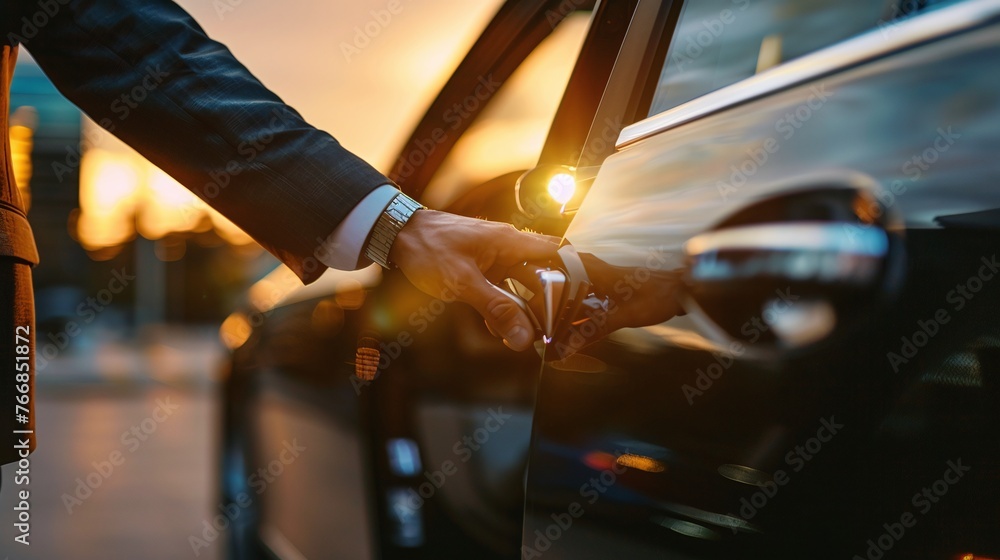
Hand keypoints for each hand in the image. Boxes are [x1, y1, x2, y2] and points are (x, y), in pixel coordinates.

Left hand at [389, 210, 559, 350]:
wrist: (396, 232)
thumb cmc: (428, 247)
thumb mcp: (463, 283)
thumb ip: (496, 310)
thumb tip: (523, 338)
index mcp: (511, 242)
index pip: (558, 253)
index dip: (576, 274)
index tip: (585, 300)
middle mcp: (508, 246)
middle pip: (542, 274)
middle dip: (548, 302)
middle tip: (551, 330)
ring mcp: (494, 256)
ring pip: (521, 285)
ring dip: (523, 309)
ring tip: (524, 335)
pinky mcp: (480, 266)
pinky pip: (501, 287)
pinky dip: (503, 306)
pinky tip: (497, 327)